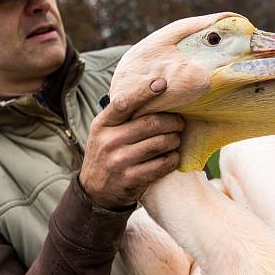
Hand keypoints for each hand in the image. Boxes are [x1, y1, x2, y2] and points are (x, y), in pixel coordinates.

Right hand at [80, 78, 184, 209]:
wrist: (95, 190)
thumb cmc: (107, 152)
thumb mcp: (105, 131)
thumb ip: (123, 115)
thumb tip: (154, 91)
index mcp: (103, 124)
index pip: (125, 103)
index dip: (145, 92)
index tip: (162, 84)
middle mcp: (109, 141)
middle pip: (151, 124)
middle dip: (172, 121)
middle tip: (180, 122)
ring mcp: (119, 161)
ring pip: (159, 143)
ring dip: (174, 140)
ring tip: (176, 138)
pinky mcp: (131, 179)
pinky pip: (161, 164)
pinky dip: (172, 158)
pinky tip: (173, 155)